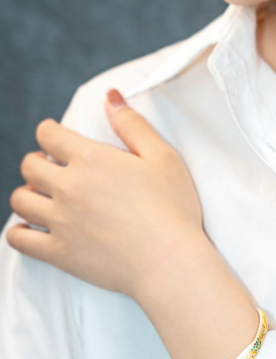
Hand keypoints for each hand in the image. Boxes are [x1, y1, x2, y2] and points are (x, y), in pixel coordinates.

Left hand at [7, 89, 207, 299]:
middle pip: (29, 165)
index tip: (57, 140)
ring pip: (19, 199)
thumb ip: (132, 125)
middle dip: (38, 163)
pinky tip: (31, 229)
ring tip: (44, 199)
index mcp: (90, 159)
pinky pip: (18, 239)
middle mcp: (68, 187)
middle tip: (54, 171)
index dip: (50, 133)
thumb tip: (110, 96)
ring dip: (27, 194)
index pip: (47, 134)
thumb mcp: (163, 158)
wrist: (170, 262)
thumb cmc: (174, 210)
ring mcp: (60, 221)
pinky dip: (18, 232)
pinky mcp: (59, 253)